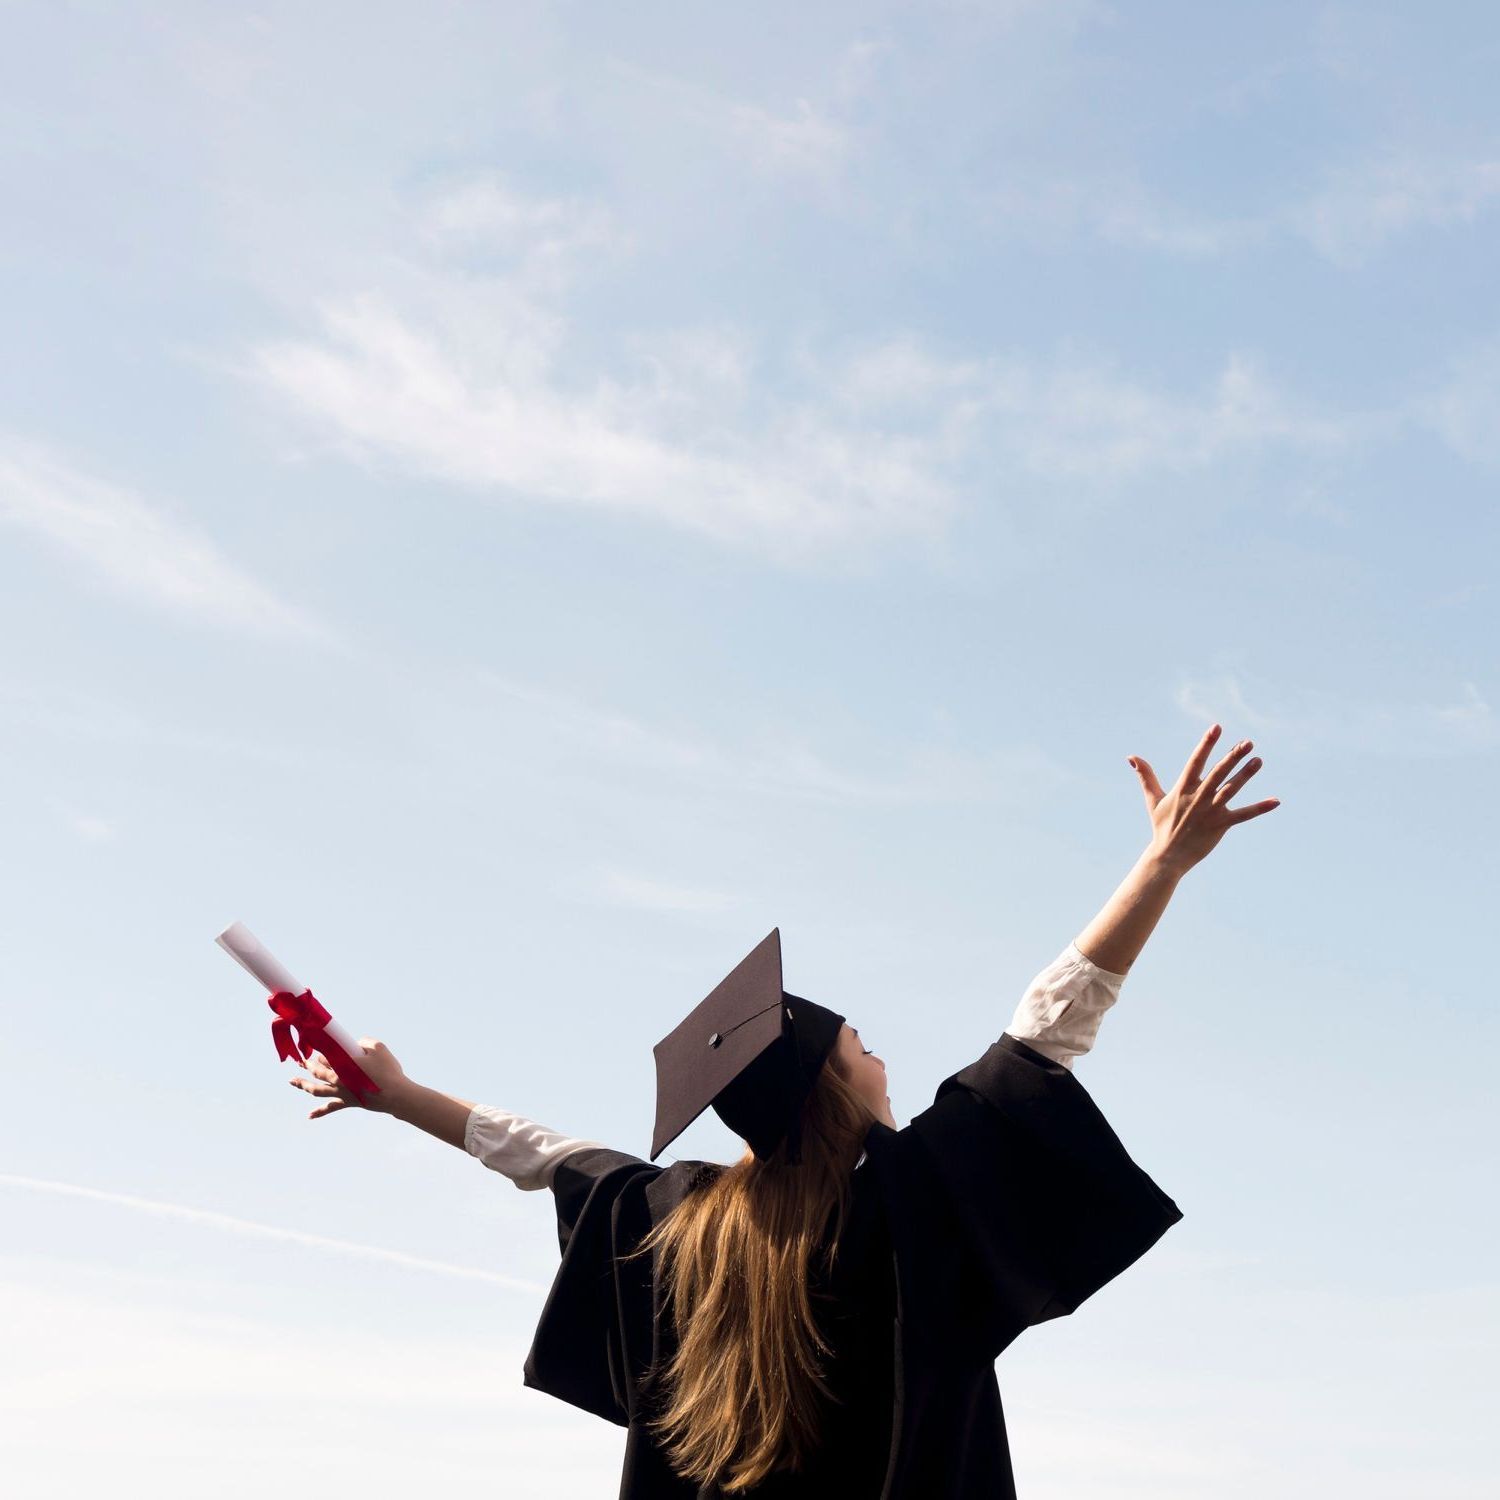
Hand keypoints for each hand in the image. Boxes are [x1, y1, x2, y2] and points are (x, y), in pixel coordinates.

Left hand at [289, 1038, 409, 1118]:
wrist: (395, 1094)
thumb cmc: (388, 1070)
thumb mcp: (378, 1047)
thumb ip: (364, 1042)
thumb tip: (356, 1045)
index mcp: (343, 1063)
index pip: (326, 1056)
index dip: (320, 1050)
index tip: (316, 1046)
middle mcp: (337, 1078)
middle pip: (317, 1071)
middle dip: (308, 1065)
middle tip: (300, 1061)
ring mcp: (341, 1092)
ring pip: (317, 1089)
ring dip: (304, 1085)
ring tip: (293, 1081)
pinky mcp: (347, 1102)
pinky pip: (330, 1108)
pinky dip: (319, 1112)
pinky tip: (309, 1116)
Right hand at [1128, 723, 1279, 875]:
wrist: (1168, 856)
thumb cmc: (1161, 826)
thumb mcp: (1153, 799)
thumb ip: (1146, 776)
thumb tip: (1132, 756)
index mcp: (1183, 788)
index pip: (1196, 761)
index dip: (1206, 744)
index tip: (1217, 728)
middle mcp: (1198, 797)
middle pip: (1218, 773)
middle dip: (1233, 756)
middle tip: (1248, 742)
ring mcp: (1210, 811)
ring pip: (1231, 789)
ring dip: (1245, 775)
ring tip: (1258, 760)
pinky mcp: (1221, 825)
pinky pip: (1243, 815)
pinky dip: (1259, 808)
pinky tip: (1275, 801)